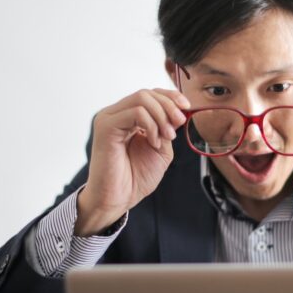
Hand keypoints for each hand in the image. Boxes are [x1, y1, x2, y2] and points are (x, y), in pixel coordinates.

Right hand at [76, 88, 189, 234]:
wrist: (119, 198)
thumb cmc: (135, 178)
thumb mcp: (161, 149)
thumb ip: (167, 128)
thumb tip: (178, 111)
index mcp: (128, 118)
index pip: (150, 94)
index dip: (170, 96)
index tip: (187, 107)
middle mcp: (116, 114)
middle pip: (147, 93)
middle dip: (169, 106)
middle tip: (179, 123)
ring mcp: (109, 118)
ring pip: (142, 98)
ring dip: (162, 116)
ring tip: (167, 137)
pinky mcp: (106, 126)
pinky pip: (135, 113)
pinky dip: (151, 125)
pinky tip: (153, 142)